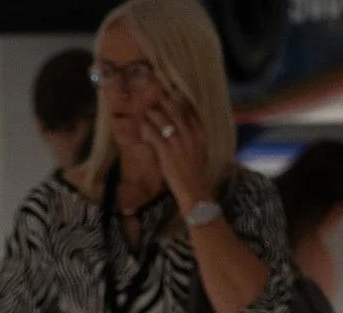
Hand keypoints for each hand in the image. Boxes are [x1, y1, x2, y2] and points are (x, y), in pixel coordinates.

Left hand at [140, 84, 212, 214]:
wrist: (195, 190)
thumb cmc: (195, 173)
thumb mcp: (200, 152)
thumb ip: (194, 137)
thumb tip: (187, 126)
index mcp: (200, 134)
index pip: (191, 111)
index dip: (181, 101)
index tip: (172, 93)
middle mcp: (190, 135)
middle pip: (176, 112)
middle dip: (165, 101)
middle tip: (155, 94)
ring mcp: (179, 143)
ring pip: (164, 121)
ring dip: (153, 113)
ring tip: (145, 108)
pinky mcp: (167, 152)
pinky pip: (155, 136)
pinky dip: (147, 129)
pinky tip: (141, 126)